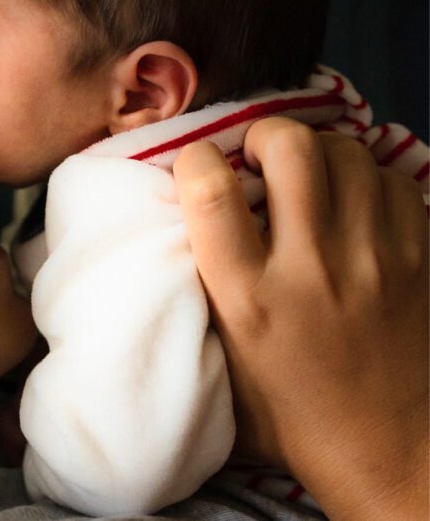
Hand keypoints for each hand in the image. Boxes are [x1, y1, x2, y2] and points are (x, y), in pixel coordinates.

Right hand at [173, 117, 427, 519]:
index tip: (198, 166)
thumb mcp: (225, 363)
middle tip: (259, 156)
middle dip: (264, 135)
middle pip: (289, 148)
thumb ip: (203, 296)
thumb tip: (184, 226)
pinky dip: (368, 177)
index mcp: (250, 300)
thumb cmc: (296, 418)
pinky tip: (353, 201)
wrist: (395, 455)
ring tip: (308, 176)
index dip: (197, 159)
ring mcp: (376, 259)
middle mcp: (312, 270)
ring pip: (346, 152)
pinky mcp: (423, 257)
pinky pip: (394, 178)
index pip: (211, 192)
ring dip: (318, 152)